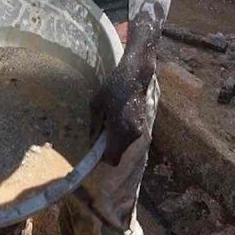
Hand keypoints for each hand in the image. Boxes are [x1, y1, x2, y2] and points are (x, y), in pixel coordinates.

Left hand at [90, 49, 154, 165]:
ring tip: (109, 121)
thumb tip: (92, 142)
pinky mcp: (142, 124)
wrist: (136, 75)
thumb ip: (94, 126)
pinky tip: (117, 117)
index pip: (112, 159)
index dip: (102, 158)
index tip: (94, 150)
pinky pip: (129, 137)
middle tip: (99, 132)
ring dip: (115, 140)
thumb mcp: (96, 105)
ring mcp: (139, 130)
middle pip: (118, 154)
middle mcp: (132, 134)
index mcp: (120, 131)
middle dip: (107, 148)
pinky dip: (121, 134)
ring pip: (124, 146)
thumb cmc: (114, 87)